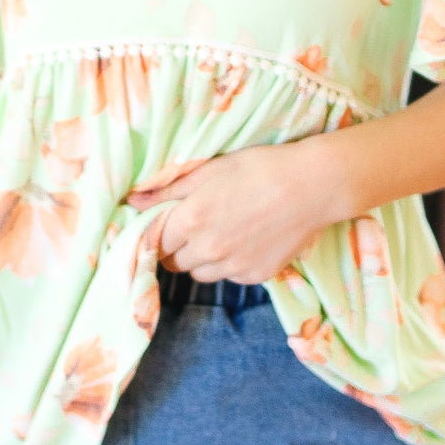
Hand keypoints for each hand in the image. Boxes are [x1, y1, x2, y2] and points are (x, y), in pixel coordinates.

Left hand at [125, 143, 325, 284]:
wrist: (313, 185)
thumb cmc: (260, 168)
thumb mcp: (210, 170)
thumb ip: (167, 189)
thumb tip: (131, 201)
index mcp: (191, 220)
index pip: (154, 241)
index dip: (156, 233)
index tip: (165, 223)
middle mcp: (208, 249)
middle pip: (173, 262)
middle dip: (177, 247)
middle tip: (194, 226)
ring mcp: (233, 266)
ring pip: (200, 274)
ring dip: (201, 259)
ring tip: (221, 232)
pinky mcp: (255, 276)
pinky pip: (229, 276)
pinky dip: (229, 264)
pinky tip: (246, 239)